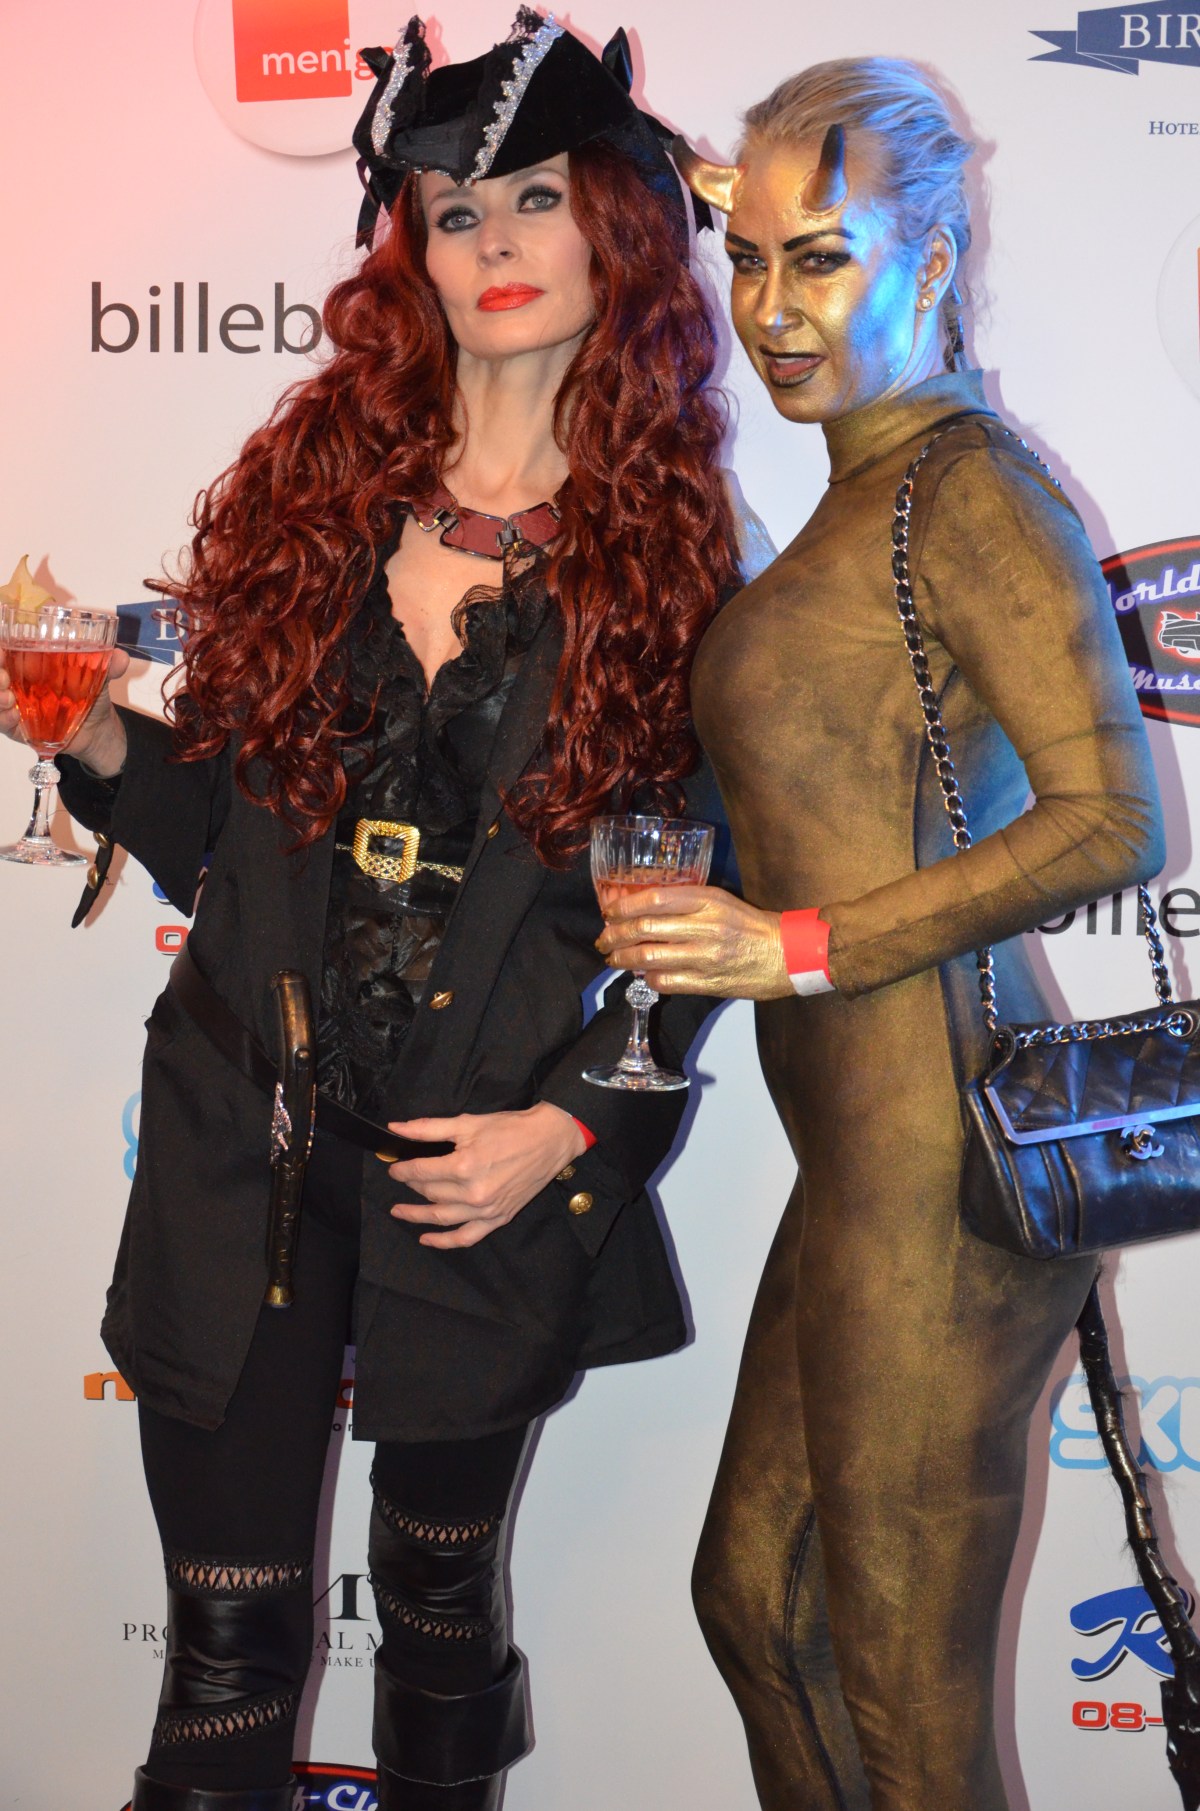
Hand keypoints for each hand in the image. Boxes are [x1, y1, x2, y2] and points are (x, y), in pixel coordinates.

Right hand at [0, 647, 129, 774]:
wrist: (96, 729)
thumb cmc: (89, 693)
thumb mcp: (99, 676)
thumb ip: (109, 665)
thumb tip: (121, 658)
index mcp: (31, 659)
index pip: (5, 647)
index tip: (1, 649)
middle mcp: (16, 678)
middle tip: (4, 678)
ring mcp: (13, 702)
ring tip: (9, 698)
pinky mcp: (15, 726)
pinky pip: (1, 721)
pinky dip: (3, 717)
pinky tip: (15, 715)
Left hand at [384, 1101, 586, 1249]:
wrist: (549, 1140)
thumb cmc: (509, 1128)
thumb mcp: (467, 1123)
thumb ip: (428, 1128)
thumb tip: (396, 1128)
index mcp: (464, 1166)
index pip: (421, 1172)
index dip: (402, 1170)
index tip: (394, 1167)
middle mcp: (473, 1193)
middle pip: (430, 1193)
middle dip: (412, 1186)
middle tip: (403, 1179)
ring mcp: (486, 1210)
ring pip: (441, 1218)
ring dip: (417, 1216)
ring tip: (399, 1212)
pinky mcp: (498, 1218)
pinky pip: (466, 1237)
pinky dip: (444, 1242)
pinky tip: (426, 1240)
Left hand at [594, 883, 793, 999]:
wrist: (788, 955)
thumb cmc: (751, 925)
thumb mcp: (720, 901)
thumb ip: (685, 902)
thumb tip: (641, 911)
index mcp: (708, 900)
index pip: (655, 898)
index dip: (625, 907)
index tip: (609, 913)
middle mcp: (705, 926)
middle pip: (645, 928)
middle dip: (615, 935)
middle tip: (603, 939)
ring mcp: (706, 957)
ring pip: (649, 957)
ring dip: (623, 958)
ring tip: (613, 959)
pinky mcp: (709, 984)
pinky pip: (666, 982)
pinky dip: (647, 977)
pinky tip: (642, 974)